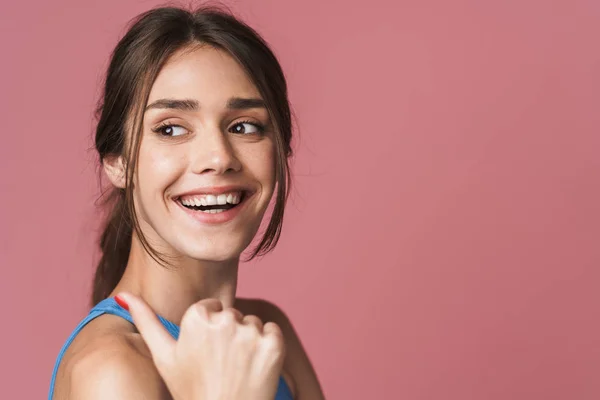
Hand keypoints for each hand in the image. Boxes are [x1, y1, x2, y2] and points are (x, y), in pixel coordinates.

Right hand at [116, 292, 285, 399]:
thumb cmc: (191, 389)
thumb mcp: (164, 356)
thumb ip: (145, 320)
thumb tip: (122, 295)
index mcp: (195, 318)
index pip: (210, 308)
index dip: (209, 331)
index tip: (206, 352)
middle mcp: (223, 320)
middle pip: (232, 314)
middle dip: (229, 334)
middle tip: (220, 365)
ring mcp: (250, 332)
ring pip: (252, 323)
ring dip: (249, 340)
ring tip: (236, 368)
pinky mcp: (273, 343)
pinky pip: (273, 331)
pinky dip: (269, 346)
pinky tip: (255, 367)